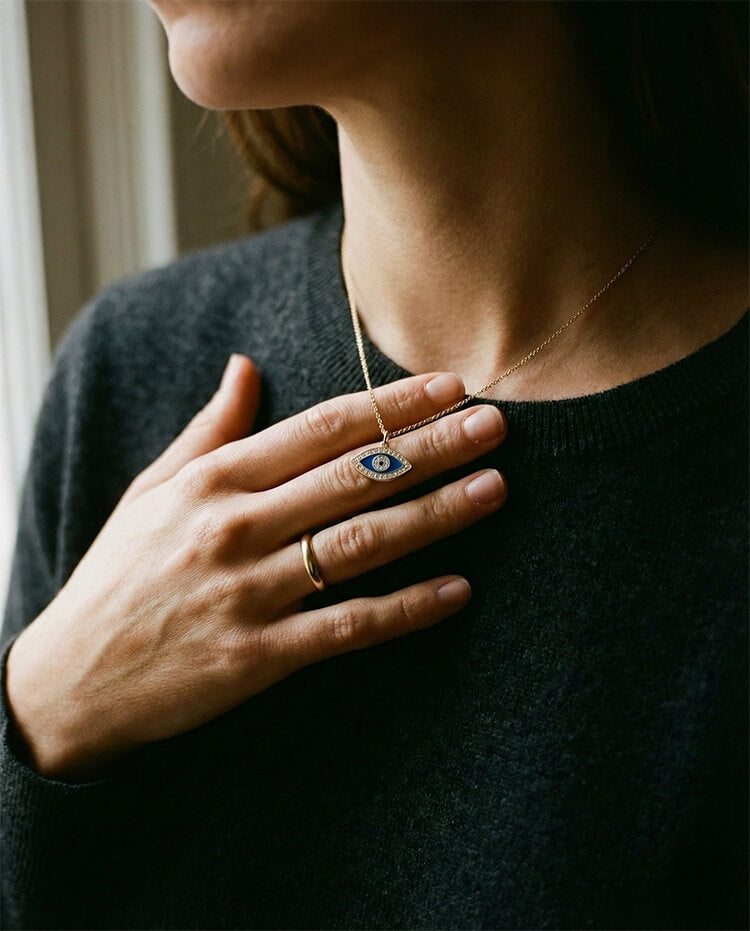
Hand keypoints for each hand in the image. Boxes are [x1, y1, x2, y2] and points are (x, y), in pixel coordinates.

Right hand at [5, 355, 506, 778]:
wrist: (70, 679)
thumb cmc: (119, 575)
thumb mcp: (152, 490)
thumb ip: (209, 429)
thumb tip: (245, 366)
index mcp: (213, 480)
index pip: (320, 428)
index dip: (389, 403)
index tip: (446, 386)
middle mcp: (235, 527)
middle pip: (354, 476)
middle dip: (431, 445)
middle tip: (494, 424)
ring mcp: (249, 593)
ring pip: (361, 544)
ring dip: (434, 514)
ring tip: (494, 487)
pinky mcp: (259, 656)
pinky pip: (348, 626)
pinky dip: (406, 609)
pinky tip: (458, 590)